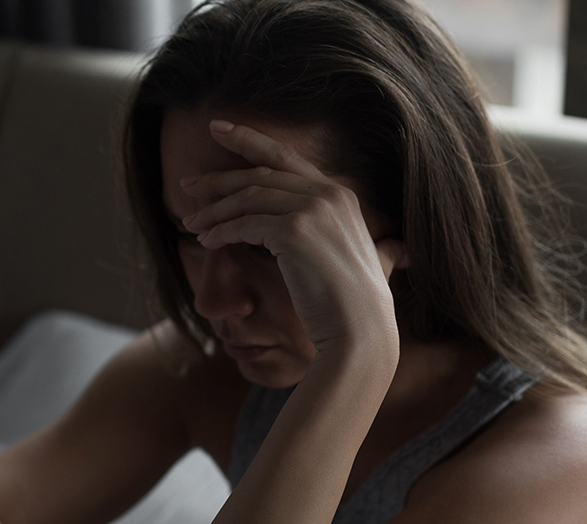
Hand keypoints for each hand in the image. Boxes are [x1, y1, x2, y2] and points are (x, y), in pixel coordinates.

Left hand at [180, 120, 401, 353]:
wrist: (360, 330)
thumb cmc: (358, 305)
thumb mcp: (374, 261)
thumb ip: (381, 247)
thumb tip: (398, 248)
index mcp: (340, 194)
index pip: (284, 156)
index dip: (247, 139)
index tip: (216, 129)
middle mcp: (328, 194)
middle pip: (259, 174)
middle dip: (218, 179)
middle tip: (187, 186)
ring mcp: (313, 210)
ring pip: (248, 198)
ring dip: (214, 211)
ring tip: (191, 223)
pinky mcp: (295, 232)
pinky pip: (245, 224)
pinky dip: (222, 231)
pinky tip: (207, 241)